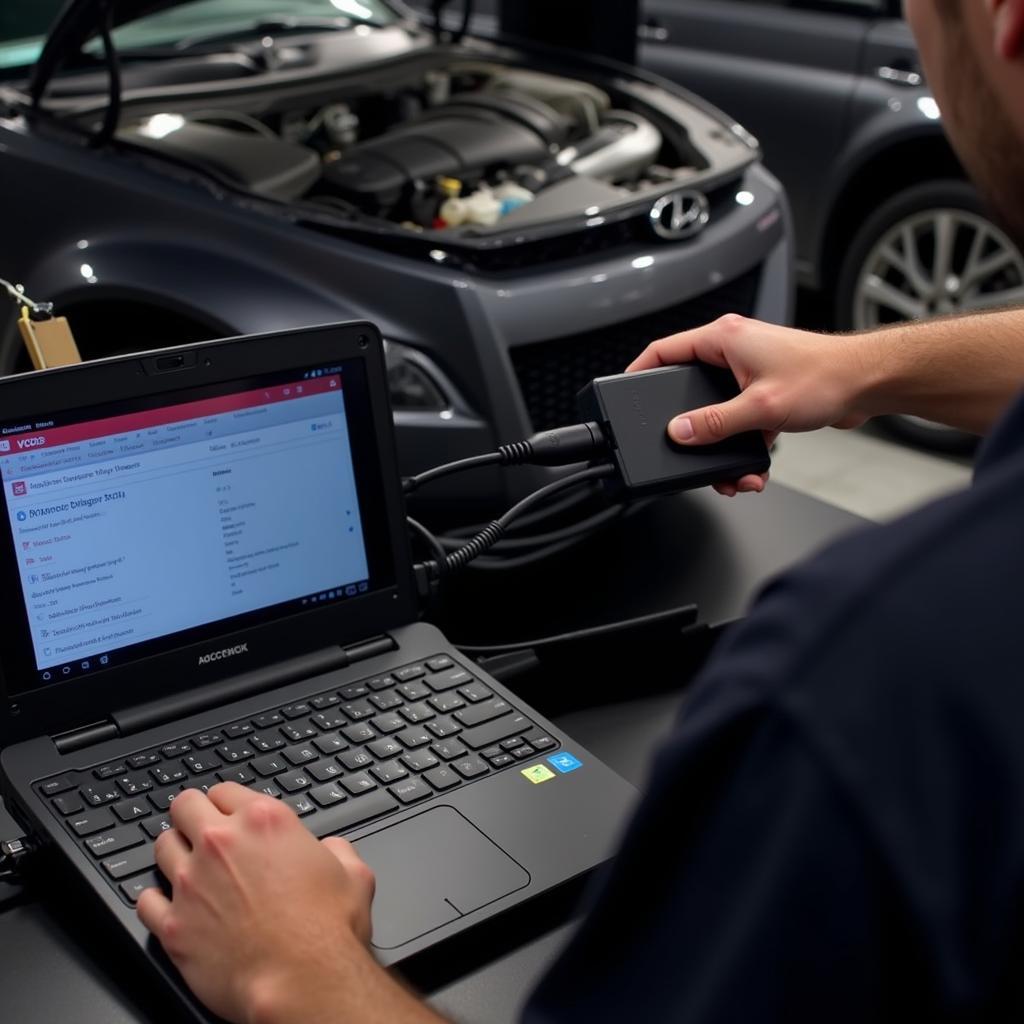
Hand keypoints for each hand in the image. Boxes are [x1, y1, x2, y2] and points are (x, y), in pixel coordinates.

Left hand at [137, 783, 375, 1023]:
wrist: (303, 980)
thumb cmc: (328, 929)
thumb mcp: (354, 873)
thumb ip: (336, 850)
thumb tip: (332, 850)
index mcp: (264, 821)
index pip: (225, 791)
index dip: (228, 804)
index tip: (229, 816)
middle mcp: (221, 844)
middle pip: (184, 806)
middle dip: (192, 815)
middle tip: (200, 831)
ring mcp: (191, 883)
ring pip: (161, 846)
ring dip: (174, 853)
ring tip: (186, 866)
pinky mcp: (174, 925)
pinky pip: (145, 900)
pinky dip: (156, 900)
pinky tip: (170, 905)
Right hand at [628, 315, 867, 495]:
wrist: (869, 383)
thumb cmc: (824, 377)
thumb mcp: (760, 406)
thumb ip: (714, 423)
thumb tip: (680, 433)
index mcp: (724, 338)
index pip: (664, 350)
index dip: (638, 372)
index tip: (625, 393)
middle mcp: (733, 350)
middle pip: (688, 389)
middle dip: (688, 428)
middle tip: (682, 450)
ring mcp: (749, 371)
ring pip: (715, 413)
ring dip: (720, 446)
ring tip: (729, 474)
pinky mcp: (765, 392)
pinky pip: (738, 422)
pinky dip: (741, 447)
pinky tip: (751, 469)